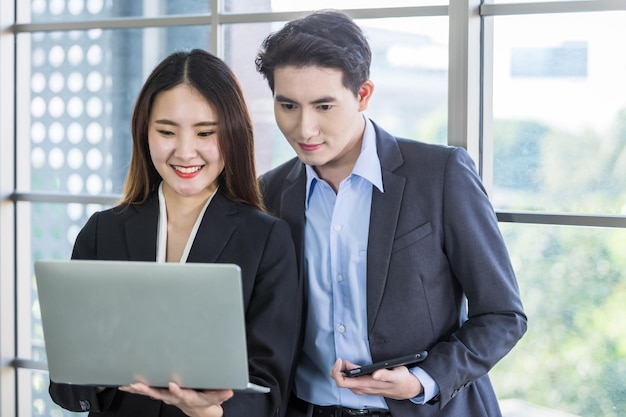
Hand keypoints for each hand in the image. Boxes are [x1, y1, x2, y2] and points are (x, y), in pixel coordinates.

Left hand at [119, 382, 233, 416]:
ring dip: (139, 389)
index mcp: (189, 398)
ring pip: (152, 393)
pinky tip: (126, 384)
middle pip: (161, 394)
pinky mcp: (162, 394)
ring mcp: (167, 397)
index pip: (183, 395)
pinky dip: (136, 388)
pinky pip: (148, 391)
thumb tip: (229, 391)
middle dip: (149, 390)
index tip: (173, 385)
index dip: (177, 391)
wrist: (200, 410)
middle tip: (139, 385)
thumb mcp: (216, 398)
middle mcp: (176, 398)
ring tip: (128, 384)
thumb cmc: (206, 402)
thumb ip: (221, 395)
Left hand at [330, 358, 422, 400]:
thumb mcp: (397, 375)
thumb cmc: (401, 381)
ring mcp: (362, 388)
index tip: (341, 360)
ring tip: (347, 361)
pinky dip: (346, 373)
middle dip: (337, 369)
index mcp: (367, 384)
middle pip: (340, 381)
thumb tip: (375, 374)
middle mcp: (362, 388)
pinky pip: (349, 382)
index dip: (337, 371)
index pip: (343, 382)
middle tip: (343, 359)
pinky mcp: (363, 387)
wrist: (405, 389)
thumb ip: (386, 375)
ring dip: (341, 371)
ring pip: (344, 382)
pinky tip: (350, 366)